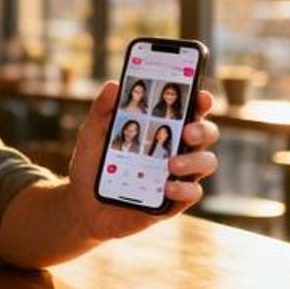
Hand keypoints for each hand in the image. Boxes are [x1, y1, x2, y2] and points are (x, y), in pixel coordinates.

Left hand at [66, 81, 219, 240]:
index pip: (189, 109)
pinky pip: (192, 193)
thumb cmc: (92, 164)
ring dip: (194, 160)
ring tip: (171, 163)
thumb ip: (102, 110)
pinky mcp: (174, 200)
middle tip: (187, 130)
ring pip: (206, 162)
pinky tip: (167, 187)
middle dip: (202, 129)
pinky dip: (184, 189)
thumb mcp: (92, 134)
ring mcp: (178, 174)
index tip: (200, 95)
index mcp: (161, 126)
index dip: (200, 100)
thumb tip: (113, 85)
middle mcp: (175, 147)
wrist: (83, 204)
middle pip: (205, 133)